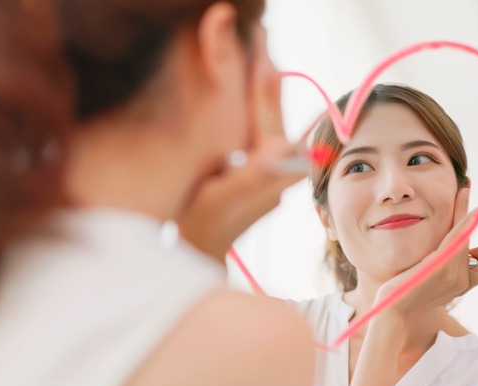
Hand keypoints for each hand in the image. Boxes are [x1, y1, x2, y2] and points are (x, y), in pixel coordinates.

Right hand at [176, 36, 306, 261]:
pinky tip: (240, 95)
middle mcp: (274, 169)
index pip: (271, 119)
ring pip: (265, 121)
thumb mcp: (222, 200)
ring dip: (259, 90)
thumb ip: (253, 176)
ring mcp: (265, 170)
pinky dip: (249, 109)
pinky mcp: (256, 173)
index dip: (266, 85)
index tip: (262, 54)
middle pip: (274, 115)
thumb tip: (281, 149)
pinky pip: (256, 132)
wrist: (196, 254)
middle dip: (267, 78)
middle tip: (261, 39)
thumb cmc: (202, 227)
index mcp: (269, 171)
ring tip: (255, 57)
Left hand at [376, 188, 477, 319]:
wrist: (392, 313)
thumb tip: (446, 251)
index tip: (472, 228)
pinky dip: (462, 221)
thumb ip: (440, 268)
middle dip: (470, 216)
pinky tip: (465, 206)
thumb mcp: (428, 283)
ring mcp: (453, 275)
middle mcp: (463, 281)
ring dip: (465, 211)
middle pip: (473, 242)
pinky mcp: (440, 267)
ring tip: (464, 189)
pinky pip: (456, 239)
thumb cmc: (404, 297)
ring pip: (465, 236)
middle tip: (465, 189)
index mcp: (462, 285)